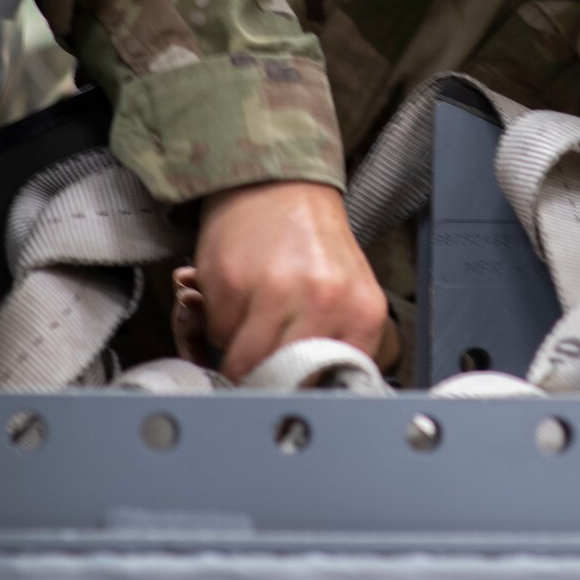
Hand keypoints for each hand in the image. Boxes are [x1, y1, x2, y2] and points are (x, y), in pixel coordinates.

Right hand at [193, 180, 391, 380]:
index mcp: (362, 312)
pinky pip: (217, 333)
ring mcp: (274, 294)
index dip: (310, 395)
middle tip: (264, 369)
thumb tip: (321, 395)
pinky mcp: (230, 284)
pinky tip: (237, 298)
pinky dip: (220, 325)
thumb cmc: (312, 242)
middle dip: (269, 381)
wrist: (277, 184)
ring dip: (239, 355)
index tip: (295, 394)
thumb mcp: (348, 292)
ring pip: (244, 363)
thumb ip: (341, 343)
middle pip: (286, 382)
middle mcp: (323, 304)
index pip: (335, 386)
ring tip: (249, 329)